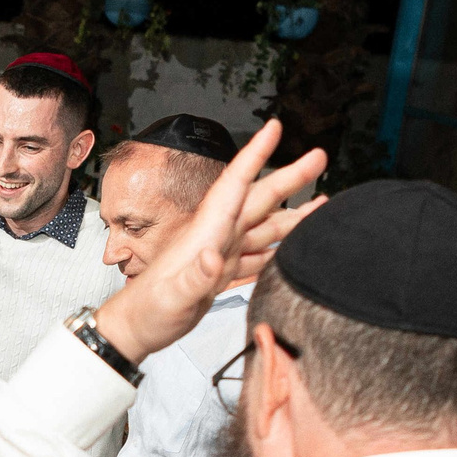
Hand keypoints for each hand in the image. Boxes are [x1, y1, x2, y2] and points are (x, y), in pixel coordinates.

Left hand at [94, 120, 326, 362]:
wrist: (134, 329)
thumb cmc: (146, 312)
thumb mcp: (170, 298)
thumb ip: (193, 279)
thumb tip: (214, 259)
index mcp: (205, 233)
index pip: (234, 185)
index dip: (255, 154)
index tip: (273, 127)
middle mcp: (216, 237)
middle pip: (258, 200)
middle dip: (289, 177)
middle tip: (320, 156)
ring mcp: (220, 254)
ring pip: (264, 227)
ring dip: (292, 215)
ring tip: (322, 204)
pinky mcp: (221, 274)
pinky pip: (256, 255)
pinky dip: (278, 248)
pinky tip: (294, 245)